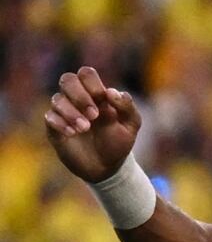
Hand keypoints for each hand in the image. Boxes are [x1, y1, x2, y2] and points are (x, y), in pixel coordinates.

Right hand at [44, 67, 140, 182]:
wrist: (106, 167)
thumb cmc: (118, 141)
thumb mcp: (131, 125)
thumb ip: (126, 106)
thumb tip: (111, 91)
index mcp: (96, 94)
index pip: (86, 74)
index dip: (92, 83)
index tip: (102, 99)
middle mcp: (77, 99)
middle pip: (67, 80)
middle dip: (79, 95)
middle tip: (94, 115)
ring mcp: (64, 112)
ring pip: (57, 99)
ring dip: (72, 112)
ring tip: (85, 128)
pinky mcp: (54, 127)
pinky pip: (49, 117)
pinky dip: (61, 123)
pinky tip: (73, 133)